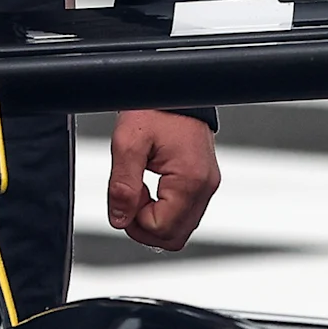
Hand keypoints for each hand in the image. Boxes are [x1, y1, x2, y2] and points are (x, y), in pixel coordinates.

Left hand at [108, 110, 218, 252]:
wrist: (173, 91)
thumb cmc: (155, 109)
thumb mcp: (128, 143)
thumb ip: (122, 185)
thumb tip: (120, 219)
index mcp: (190, 178)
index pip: (161, 228)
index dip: (134, 219)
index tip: (127, 194)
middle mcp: (205, 185)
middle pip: (174, 237)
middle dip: (144, 226)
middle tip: (130, 199)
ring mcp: (207, 185)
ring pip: (180, 230)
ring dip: (154, 219)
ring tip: (140, 191)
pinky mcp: (203, 182)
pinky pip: (184, 214)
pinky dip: (164, 211)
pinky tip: (150, 189)